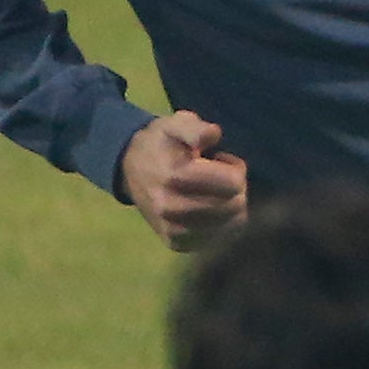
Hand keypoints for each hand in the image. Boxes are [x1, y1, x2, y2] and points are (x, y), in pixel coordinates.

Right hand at [119, 111, 247, 251]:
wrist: (131, 168)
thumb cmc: (162, 143)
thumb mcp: (176, 124)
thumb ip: (196, 128)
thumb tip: (212, 136)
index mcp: (174, 177)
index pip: (233, 183)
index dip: (235, 168)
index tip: (221, 159)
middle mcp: (171, 208)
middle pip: (235, 205)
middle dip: (236, 188)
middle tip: (219, 176)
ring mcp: (172, 230)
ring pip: (231, 224)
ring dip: (231, 206)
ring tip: (214, 191)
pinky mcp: (176, 244)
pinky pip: (219, 239)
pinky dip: (224, 224)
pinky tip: (211, 207)